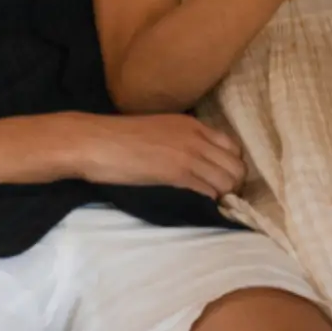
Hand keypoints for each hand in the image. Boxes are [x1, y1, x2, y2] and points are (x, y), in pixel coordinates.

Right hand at [84, 111, 248, 198]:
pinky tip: (201, 205)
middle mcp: (196, 137)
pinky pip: (210, 190)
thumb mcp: (159, 130)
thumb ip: (180, 141)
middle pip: (236, 166)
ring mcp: (189, 154)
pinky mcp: (177, 173)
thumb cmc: (118, 138)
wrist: (94, 141)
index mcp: (192, 125)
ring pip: (229, 180)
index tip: (220, 180)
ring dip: (224, 196)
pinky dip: (210, 201)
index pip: (232, 147)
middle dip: (233, 185)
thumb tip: (192, 161)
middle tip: (219, 198)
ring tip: (211, 204)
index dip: (231, 167)